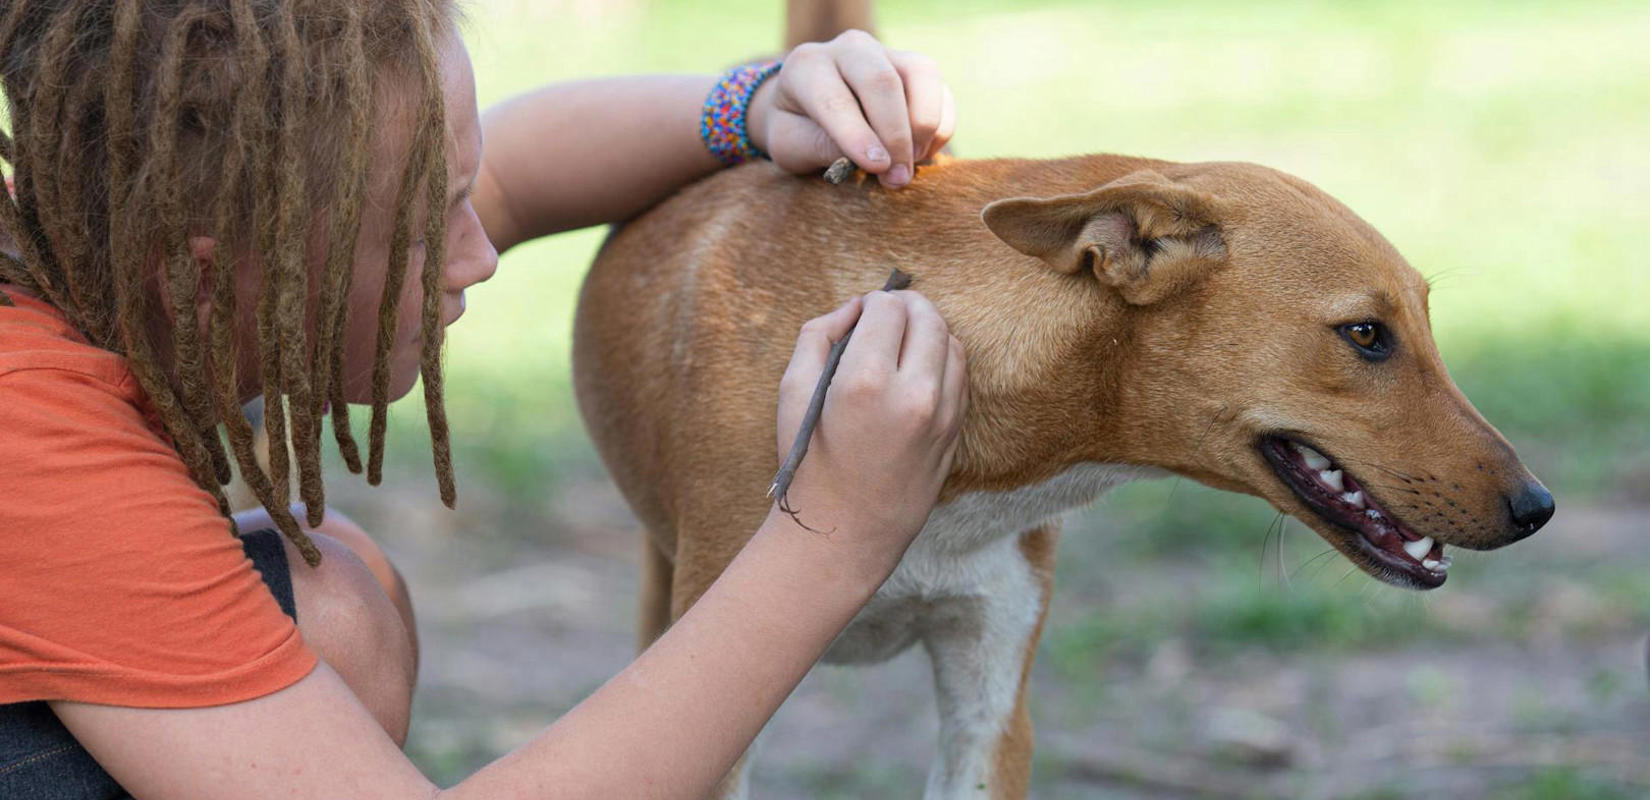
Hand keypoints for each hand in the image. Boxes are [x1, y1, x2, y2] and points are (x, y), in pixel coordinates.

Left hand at [746, 30, 956, 188]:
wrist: (810, 112)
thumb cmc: (796, 131)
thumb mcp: (791, 146)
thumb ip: (820, 148)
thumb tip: (873, 157)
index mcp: (806, 66)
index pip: (834, 98)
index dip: (857, 134)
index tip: (876, 167)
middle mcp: (848, 48)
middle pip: (882, 81)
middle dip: (895, 135)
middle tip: (896, 178)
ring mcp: (886, 53)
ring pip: (921, 75)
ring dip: (923, 126)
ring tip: (908, 165)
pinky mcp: (915, 68)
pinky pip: (941, 91)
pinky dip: (940, 127)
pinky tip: (919, 154)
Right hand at [774, 291, 967, 574]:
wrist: (844, 530)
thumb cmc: (811, 462)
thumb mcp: (792, 392)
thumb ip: (819, 334)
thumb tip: (854, 307)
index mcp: (865, 380)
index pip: (889, 308)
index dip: (874, 300)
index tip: (863, 310)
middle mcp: (913, 393)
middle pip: (928, 317)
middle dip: (907, 306)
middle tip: (886, 313)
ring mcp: (942, 415)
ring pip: (951, 342)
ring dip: (928, 329)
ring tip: (903, 339)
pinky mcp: (955, 432)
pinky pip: (960, 375)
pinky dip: (942, 359)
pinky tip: (917, 368)